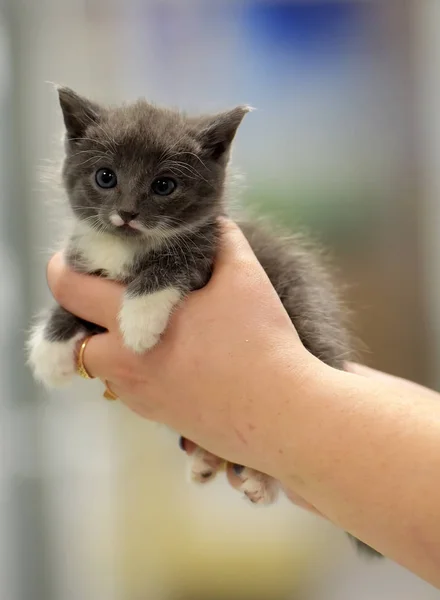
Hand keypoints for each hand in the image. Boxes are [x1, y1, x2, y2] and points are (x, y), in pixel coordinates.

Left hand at [46, 220, 325, 478]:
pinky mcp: (158, 418)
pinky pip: (129, 389)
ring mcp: (139, 398)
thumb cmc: (260, 341)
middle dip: (83, 316)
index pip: (69, 291)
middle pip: (74, 340)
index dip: (63, 269)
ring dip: (111, 343)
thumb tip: (214, 223)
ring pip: (102, 367)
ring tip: (147, 325)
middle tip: (111, 297)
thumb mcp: (244, 276)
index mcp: (130, 324)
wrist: (281, 413)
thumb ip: (222, 241)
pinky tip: (174, 356)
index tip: (78, 259)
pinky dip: (136, 369)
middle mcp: (124, 366)